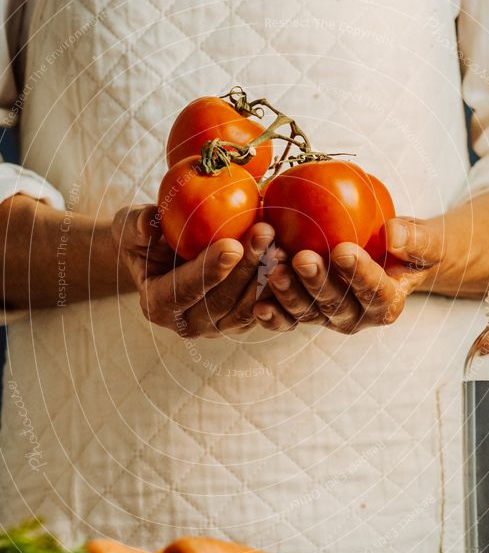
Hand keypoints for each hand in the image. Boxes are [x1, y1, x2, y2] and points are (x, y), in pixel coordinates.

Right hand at [111, 205, 276, 336]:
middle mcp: (187, 324)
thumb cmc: (145, 235)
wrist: (165, 253)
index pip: (184, 291)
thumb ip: (136, 225)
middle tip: (266, 233)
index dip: (208, 271)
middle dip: (246, 268)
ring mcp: (218, 327)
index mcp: (157, 304)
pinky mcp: (243, 321)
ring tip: (282, 243)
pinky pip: (265, 310)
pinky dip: (279, 288)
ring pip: (247, 308)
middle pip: (221, 301)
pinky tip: (293, 258)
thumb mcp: (130, 225)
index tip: (231, 245)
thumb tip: (149, 225)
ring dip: (268, 277)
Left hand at [253, 217, 445, 333]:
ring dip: (288, 293)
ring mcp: (327, 317)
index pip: (375, 292)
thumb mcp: (426, 241)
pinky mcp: (305, 312)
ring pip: (307, 311)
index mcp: (388, 304)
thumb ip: (416, 239)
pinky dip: (272, 314)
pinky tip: (257, 303)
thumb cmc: (411, 247)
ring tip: (275, 268)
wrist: (390, 258)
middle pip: (335, 305)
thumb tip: (394, 234)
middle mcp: (357, 317)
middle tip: (302, 258)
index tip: (344, 250)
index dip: (359, 274)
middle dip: (317, 283)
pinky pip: (286, 317)